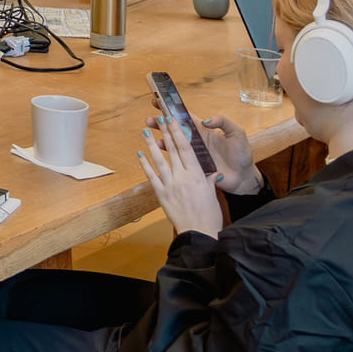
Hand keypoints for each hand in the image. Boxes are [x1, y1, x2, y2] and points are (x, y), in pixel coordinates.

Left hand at [138, 122, 223, 237]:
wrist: (199, 233)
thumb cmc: (209, 215)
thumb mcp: (212, 194)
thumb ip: (209, 181)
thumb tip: (213, 173)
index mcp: (196, 174)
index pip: (186, 148)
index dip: (178, 132)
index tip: (172, 120)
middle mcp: (182, 177)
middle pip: (172, 150)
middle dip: (165, 132)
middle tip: (158, 118)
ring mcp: (170, 185)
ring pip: (159, 160)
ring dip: (151, 144)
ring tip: (146, 131)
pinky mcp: (161, 194)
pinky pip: (151, 176)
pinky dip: (144, 164)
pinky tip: (139, 154)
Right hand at [159, 112, 258, 195]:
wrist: (244, 177)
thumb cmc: (242, 154)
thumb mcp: (237, 133)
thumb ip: (223, 122)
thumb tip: (206, 120)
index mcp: (204, 130)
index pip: (184, 117)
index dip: (172, 109)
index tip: (159, 101)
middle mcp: (195, 141)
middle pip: (173, 129)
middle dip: (160, 123)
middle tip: (149, 120)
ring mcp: (192, 154)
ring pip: (171, 143)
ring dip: (160, 137)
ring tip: (150, 133)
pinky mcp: (192, 166)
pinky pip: (175, 159)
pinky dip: (165, 154)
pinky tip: (157, 150)